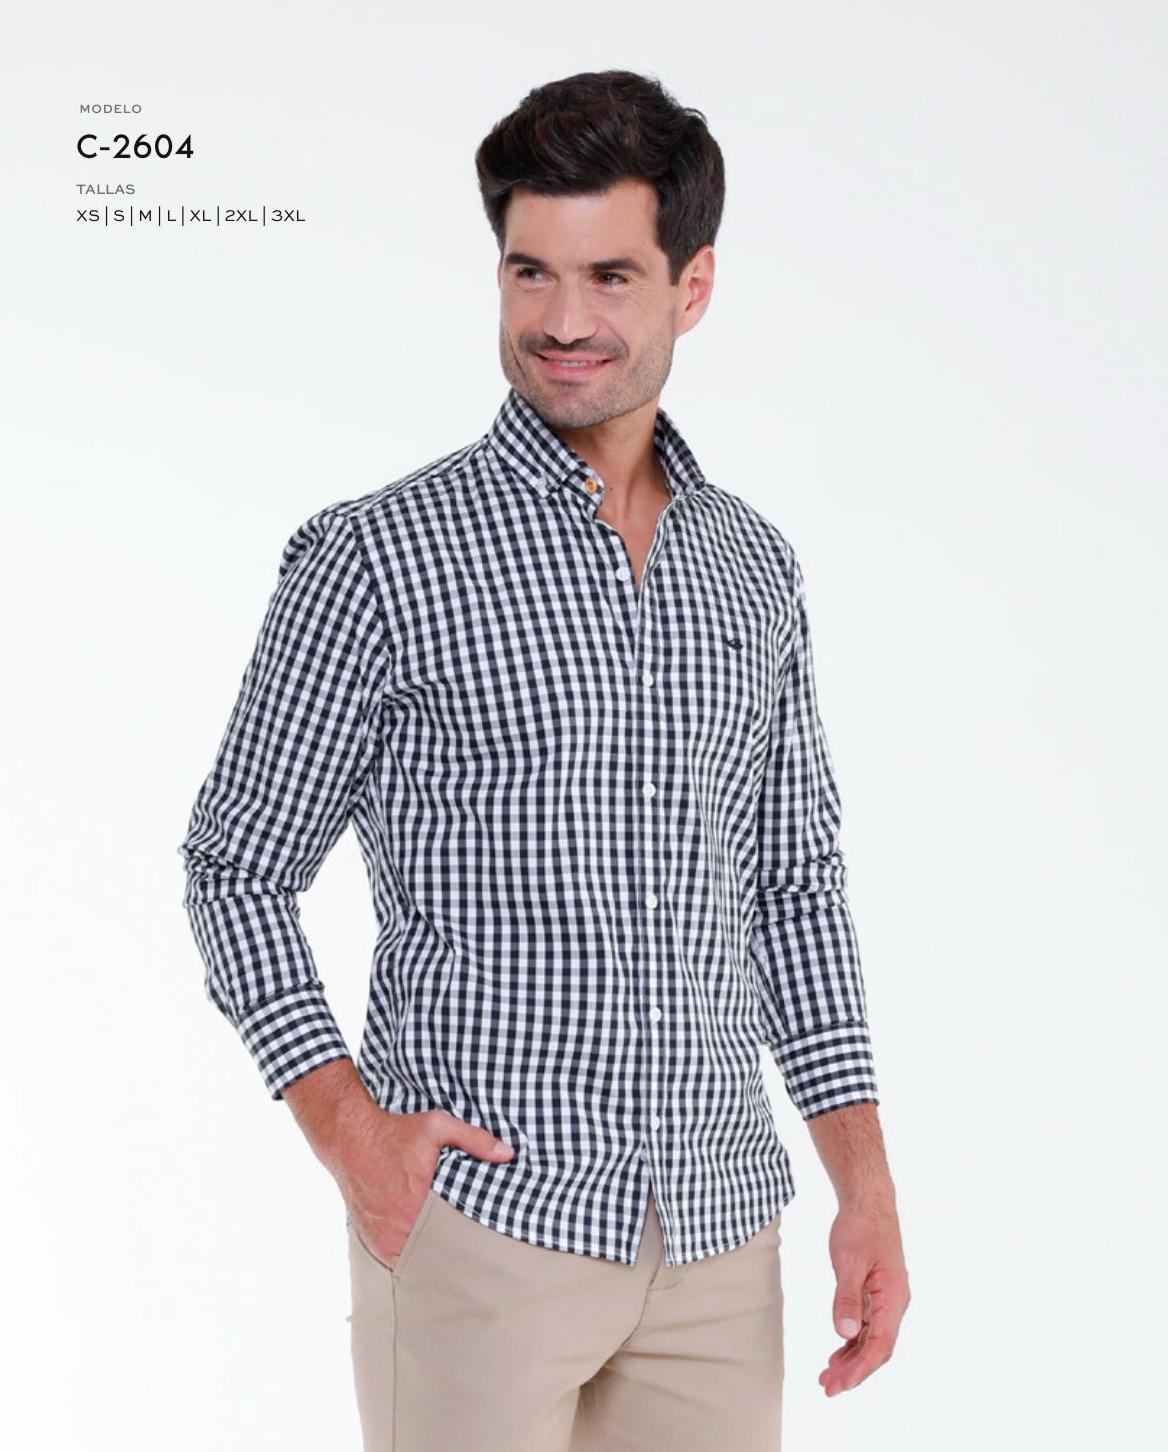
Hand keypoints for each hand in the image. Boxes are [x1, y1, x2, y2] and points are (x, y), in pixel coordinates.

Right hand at [338, 1105, 515, 1268]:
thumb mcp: (436, 1127)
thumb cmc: (395, 1133)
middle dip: (452, 1260)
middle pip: (433, 1259)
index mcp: (418, 1208)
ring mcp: (382, 1239)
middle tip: (474, 1263)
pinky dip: (409, 1259)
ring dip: (429, 1261)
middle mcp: (398, 1230)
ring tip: (453, 1264)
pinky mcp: (372, 1241)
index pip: (451, 1245)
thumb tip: (508, 1153)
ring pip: (413, 1264)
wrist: (351, 1138)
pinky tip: (426, 1255)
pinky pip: (395, 1261)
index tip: (484, 1251)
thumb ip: (474, 1139)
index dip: (468, 1249)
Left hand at [819, 1195, 909, 1396]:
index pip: (880, 1344)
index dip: (861, 1368)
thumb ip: (847, 1298)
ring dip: (851, 1359)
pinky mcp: (876, 1294)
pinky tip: (837, 1352)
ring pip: (871, 1339)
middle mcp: (894, 1303)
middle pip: (877, 1348)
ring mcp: (886, 1300)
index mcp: (893, 1297)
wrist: (868, 1202)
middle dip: (854, 1370)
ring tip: (827, 1376)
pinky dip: (852, 1341)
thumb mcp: (849, 1262)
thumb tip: (845, 1333)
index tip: (841, 1383)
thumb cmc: (861, 1227)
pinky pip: (867, 1325)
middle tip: (827, 1387)